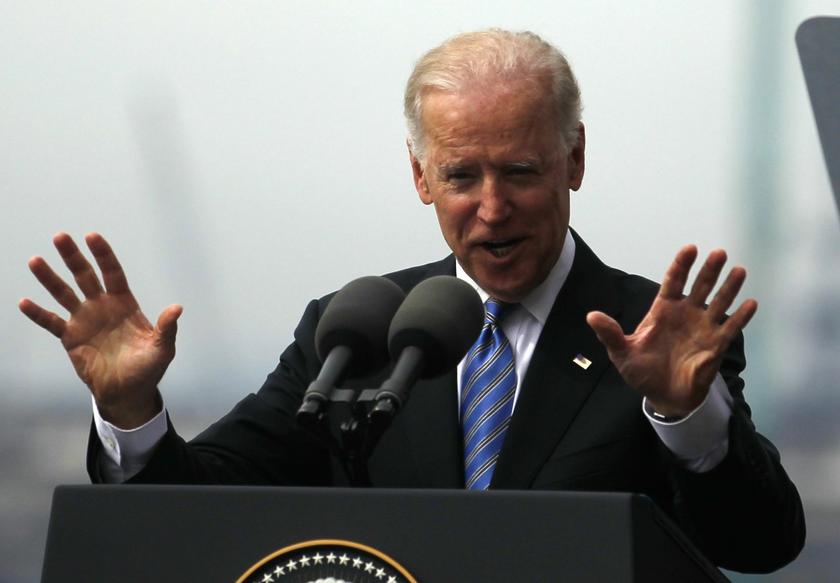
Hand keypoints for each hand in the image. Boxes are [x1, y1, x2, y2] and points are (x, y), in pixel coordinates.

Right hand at [19, 232, 181, 427]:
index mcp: (125, 304)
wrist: (128, 392)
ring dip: (50, 278)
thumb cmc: (148, 368)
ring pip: (64, 294)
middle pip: (85, 276)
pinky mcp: (71, 338)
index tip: (92, 236)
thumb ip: (167, 328)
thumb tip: (177, 308)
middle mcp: (102, 307)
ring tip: (35, 261)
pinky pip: (51, 323)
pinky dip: (38, 313)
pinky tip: (24, 302)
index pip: (113, 273)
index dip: (103, 255)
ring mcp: (85, 320)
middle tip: (60, 237)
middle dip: (73, 257)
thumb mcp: (162, 348)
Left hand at [586, 245, 756, 417]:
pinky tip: (751, 303)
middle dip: (708, 270)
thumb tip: (591, 315)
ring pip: (718, 302)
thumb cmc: (642, 371)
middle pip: (699, 286)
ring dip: (729, 287)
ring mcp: (703, 327)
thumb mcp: (622, 353)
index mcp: (663, 310)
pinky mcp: (716, 345)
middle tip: (719, 253)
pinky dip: (741, 316)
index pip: (673, 282)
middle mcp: (686, 314)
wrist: (663, 396)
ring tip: (739, 270)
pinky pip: (730, 327)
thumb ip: (610, 334)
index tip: (690, 249)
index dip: (681, 265)